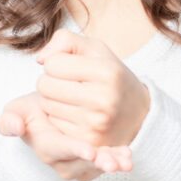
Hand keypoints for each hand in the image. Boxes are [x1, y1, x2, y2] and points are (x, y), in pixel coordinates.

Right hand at [0, 91, 132, 180]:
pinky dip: (118, 160)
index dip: (73, 150)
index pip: (58, 149)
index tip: (89, 151)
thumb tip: (15, 127)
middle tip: (113, 164)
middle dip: (98, 164)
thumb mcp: (16, 111)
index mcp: (44, 146)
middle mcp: (61, 160)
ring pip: (96, 167)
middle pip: (81, 165)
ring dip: (112, 163)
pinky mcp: (93, 162)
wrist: (48, 116)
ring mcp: (78, 163)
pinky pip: (106, 163)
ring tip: (126, 162)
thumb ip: (8, 120)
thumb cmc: (32, 111)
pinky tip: (129, 157)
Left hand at [33, 28, 151, 148]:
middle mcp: (103, 99)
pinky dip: (58, 117)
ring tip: (72, 98)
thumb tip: (40, 59)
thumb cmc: (111, 77)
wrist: (139, 115)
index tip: (70, 67)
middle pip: (45, 85)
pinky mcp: (87, 140)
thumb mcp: (95, 49)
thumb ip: (65, 40)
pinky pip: (53, 124)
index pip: (52, 63)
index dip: (56, 62)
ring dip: (52, 99)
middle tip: (68, 83)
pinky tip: (75, 114)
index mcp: (106, 72)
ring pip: (46, 105)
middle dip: (50, 81)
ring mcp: (95, 123)